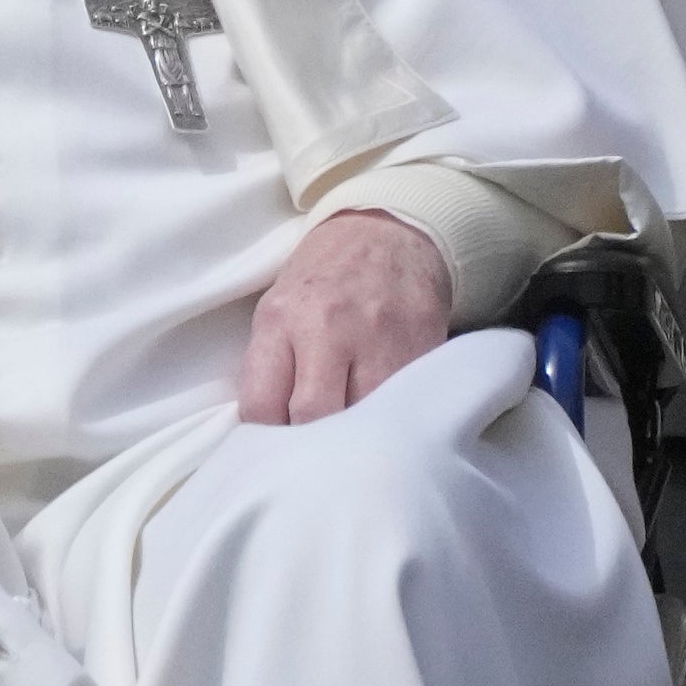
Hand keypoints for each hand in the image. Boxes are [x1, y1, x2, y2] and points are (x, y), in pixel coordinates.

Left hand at [237, 209, 450, 426]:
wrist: (389, 233)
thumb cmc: (323, 278)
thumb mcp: (278, 307)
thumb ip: (269, 366)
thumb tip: (265, 434)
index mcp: (282, 319)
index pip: (262, 406)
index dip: (265, 439)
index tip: (275, 447)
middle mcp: (329, 329)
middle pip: (313, 418)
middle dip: (310, 446)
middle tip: (314, 452)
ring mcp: (381, 341)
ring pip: (363, 421)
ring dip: (355, 440)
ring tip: (350, 441)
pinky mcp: (423, 350)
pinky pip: (403, 407)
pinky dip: (391, 422)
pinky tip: (384, 420)